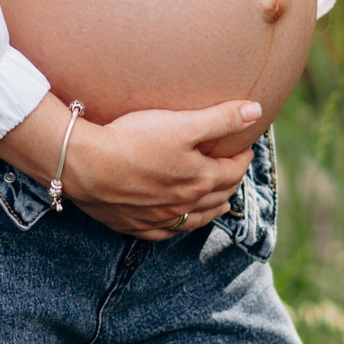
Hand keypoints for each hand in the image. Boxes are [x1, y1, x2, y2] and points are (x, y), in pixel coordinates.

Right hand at [63, 101, 257, 240]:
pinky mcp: (135, 225)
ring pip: (196, 218)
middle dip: (231, 181)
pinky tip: (177, 221)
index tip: (244, 147)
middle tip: (233, 169)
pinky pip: (165, 232)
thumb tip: (256, 112)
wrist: (86, 165)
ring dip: (212, 208)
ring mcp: (160, 218)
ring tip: (220, 201)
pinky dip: (178, 225)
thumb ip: (221, 119)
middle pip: (218, 195)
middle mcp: (185, 204)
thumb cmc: (134, 140)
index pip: (233, 170)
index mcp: (201, 179)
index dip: (242, 157)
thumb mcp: (182, 124)